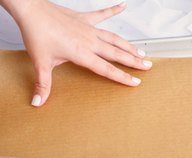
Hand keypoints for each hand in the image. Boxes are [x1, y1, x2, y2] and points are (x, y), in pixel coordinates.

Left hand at [2, 0, 151, 106]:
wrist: (32, 11)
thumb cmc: (37, 34)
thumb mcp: (41, 63)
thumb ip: (43, 84)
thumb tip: (38, 102)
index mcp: (82, 53)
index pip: (107, 69)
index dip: (123, 77)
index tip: (136, 81)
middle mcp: (90, 41)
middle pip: (117, 54)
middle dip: (134, 61)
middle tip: (147, 65)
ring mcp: (89, 29)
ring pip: (114, 38)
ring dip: (129, 45)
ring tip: (140, 51)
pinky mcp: (84, 18)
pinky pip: (102, 14)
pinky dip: (113, 10)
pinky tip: (123, 5)